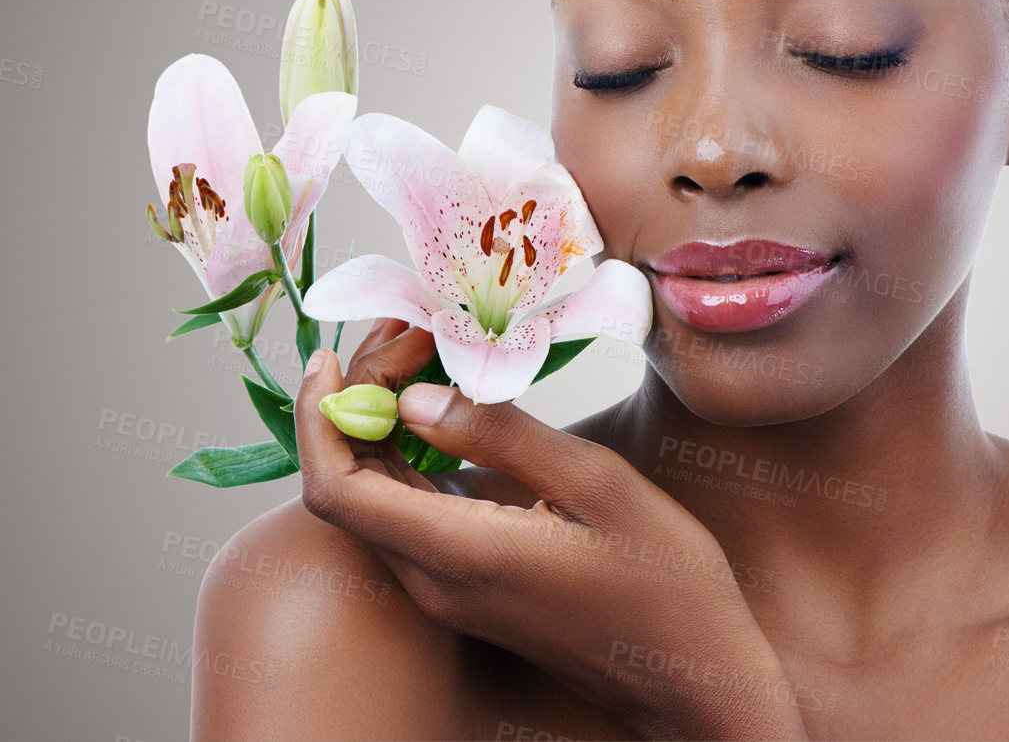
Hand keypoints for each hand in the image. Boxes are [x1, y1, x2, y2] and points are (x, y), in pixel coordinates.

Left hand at [295, 319, 808, 740]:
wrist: (691, 674)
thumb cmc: (663, 581)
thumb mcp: (598, 485)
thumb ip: (502, 436)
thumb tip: (416, 397)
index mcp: (459, 554)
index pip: (336, 488)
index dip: (317, 415)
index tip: (335, 352)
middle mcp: (435, 581)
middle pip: (348, 487)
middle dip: (355, 400)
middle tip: (405, 332)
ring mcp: (449, 591)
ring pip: (375, 501)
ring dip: (378, 424)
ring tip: (420, 355)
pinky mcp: (468, 589)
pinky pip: (409, 517)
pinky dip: (406, 456)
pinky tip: (441, 412)